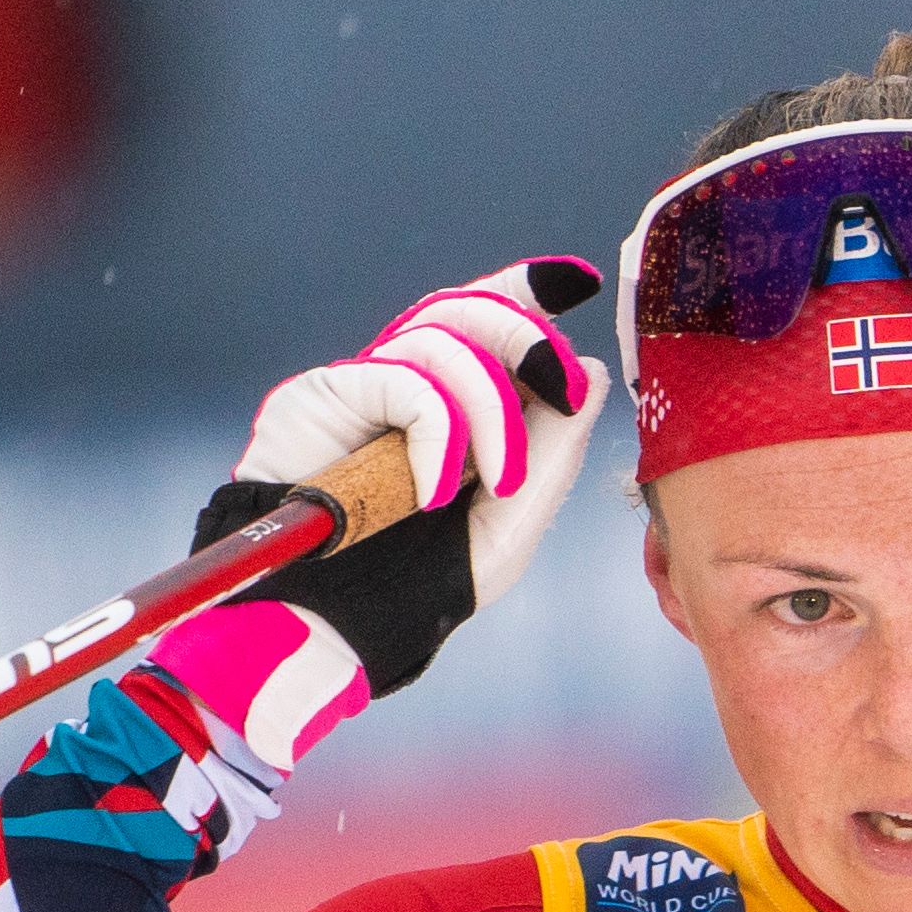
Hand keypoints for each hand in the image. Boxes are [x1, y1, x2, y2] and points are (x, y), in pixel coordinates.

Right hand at [162, 258, 607, 766]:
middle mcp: (403, 386)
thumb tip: (591, 372)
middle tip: (563, 388)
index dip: (526, 292)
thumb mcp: (506, 528)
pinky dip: (442, 432)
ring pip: (446, 337)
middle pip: (468, 310)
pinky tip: (434, 490)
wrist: (322, 629)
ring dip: (494, 410)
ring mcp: (360, 387)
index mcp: (448, 412)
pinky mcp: (321, 395)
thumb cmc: (409, 589)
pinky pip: (407, 381)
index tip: (576, 282)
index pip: (483, 325)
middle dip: (529, 337)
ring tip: (494, 483)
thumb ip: (551, 458)